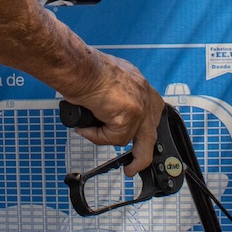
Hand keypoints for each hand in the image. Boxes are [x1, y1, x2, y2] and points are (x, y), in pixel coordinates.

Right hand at [62, 55, 163, 176]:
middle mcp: (142, 92)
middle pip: (151, 129)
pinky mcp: (128, 117)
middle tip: (134, 165)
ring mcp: (138, 106)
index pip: (152, 107)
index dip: (147, 124)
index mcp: (137, 82)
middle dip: (143, 150)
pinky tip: (85, 126)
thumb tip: (104, 112)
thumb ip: (111, 96)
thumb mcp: (105, 79)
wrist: (78, 67)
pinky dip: (97, 136)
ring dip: (110, 140)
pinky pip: (113, 138)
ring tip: (93, 135)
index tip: (140, 136)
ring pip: (131, 138)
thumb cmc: (84, 68)